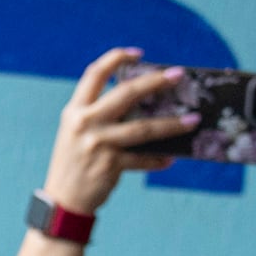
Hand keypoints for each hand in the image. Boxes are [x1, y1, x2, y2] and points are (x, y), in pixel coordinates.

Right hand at [39, 47, 196, 215]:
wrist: (62, 201)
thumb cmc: (74, 163)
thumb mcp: (76, 133)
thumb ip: (98, 115)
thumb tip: (140, 102)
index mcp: (75, 111)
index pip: (94, 75)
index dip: (115, 59)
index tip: (138, 54)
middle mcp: (84, 123)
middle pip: (126, 94)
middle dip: (155, 82)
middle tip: (178, 75)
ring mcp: (97, 143)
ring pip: (143, 128)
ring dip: (172, 124)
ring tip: (193, 120)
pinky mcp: (109, 165)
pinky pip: (142, 158)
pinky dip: (157, 159)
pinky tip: (170, 159)